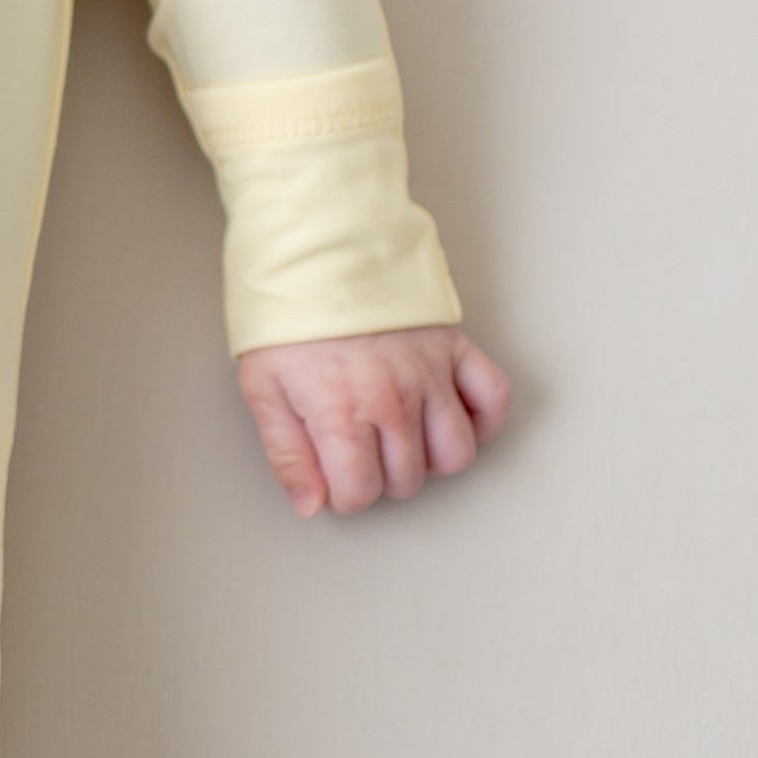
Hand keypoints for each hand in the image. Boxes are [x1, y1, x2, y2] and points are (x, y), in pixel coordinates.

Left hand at [237, 325, 510, 517]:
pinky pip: (494, 398)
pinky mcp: (455, 348)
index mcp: (341, 412)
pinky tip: (454, 420)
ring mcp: (430, 373)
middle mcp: (393, 399)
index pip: (361, 492)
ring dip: (430, 460)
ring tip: (404, 442)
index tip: (334, 478)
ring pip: (456, 453)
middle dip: (381, 478)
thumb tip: (311, 504)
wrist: (318, 253)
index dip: (344, 494)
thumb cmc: (287, 320)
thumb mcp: (263, 389)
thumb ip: (287, 453)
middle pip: (408, 479)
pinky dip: (484, 420)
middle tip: (361, 452)